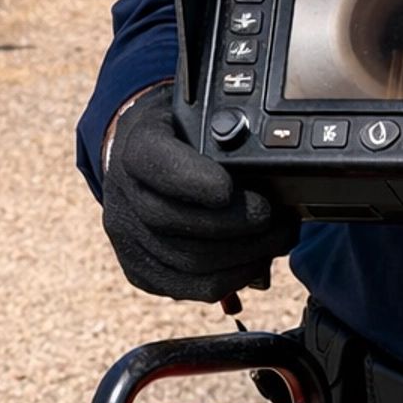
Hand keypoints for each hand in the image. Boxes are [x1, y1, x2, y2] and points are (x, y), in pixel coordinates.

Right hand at [102, 83, 299, 302]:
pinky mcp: (141, 272)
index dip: (194, 181)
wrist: (139, 160)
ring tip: (278, 239)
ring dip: (244, 255)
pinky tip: (256, 262)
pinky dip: (232, 278)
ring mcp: (129, 240)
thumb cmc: (181, 136)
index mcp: (137, 147)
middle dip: (238, 223)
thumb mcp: (196, 114)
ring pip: (188, 261)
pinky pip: (190, 289)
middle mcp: (124, 197)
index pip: (156, 164)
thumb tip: (274, 157)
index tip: (229, 188)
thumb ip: (226, 130)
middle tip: (277, 217)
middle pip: (176, 221)